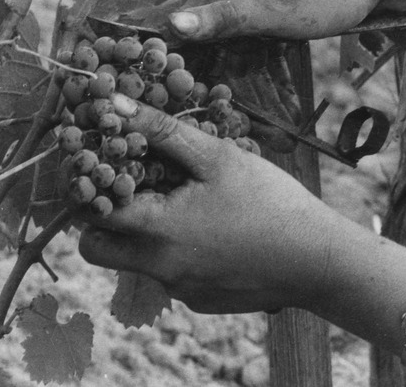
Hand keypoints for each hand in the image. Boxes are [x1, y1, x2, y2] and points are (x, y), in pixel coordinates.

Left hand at [76, 97, 341, 313]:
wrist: (320, 263)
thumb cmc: (271, 203)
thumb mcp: (217, 157)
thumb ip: (162, 130)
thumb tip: (113, 105)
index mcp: (156, 230)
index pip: (88, 213)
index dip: (85, 187)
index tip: (96, 166)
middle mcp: (158, 268)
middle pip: (96, 249)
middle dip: (99, 220)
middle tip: (125, 190)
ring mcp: (179, 290)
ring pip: (134, 261)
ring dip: (143, 234)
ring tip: (181, 205)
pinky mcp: (200, 301)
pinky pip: (170, 275)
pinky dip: (177, 253)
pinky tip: (213, 234)